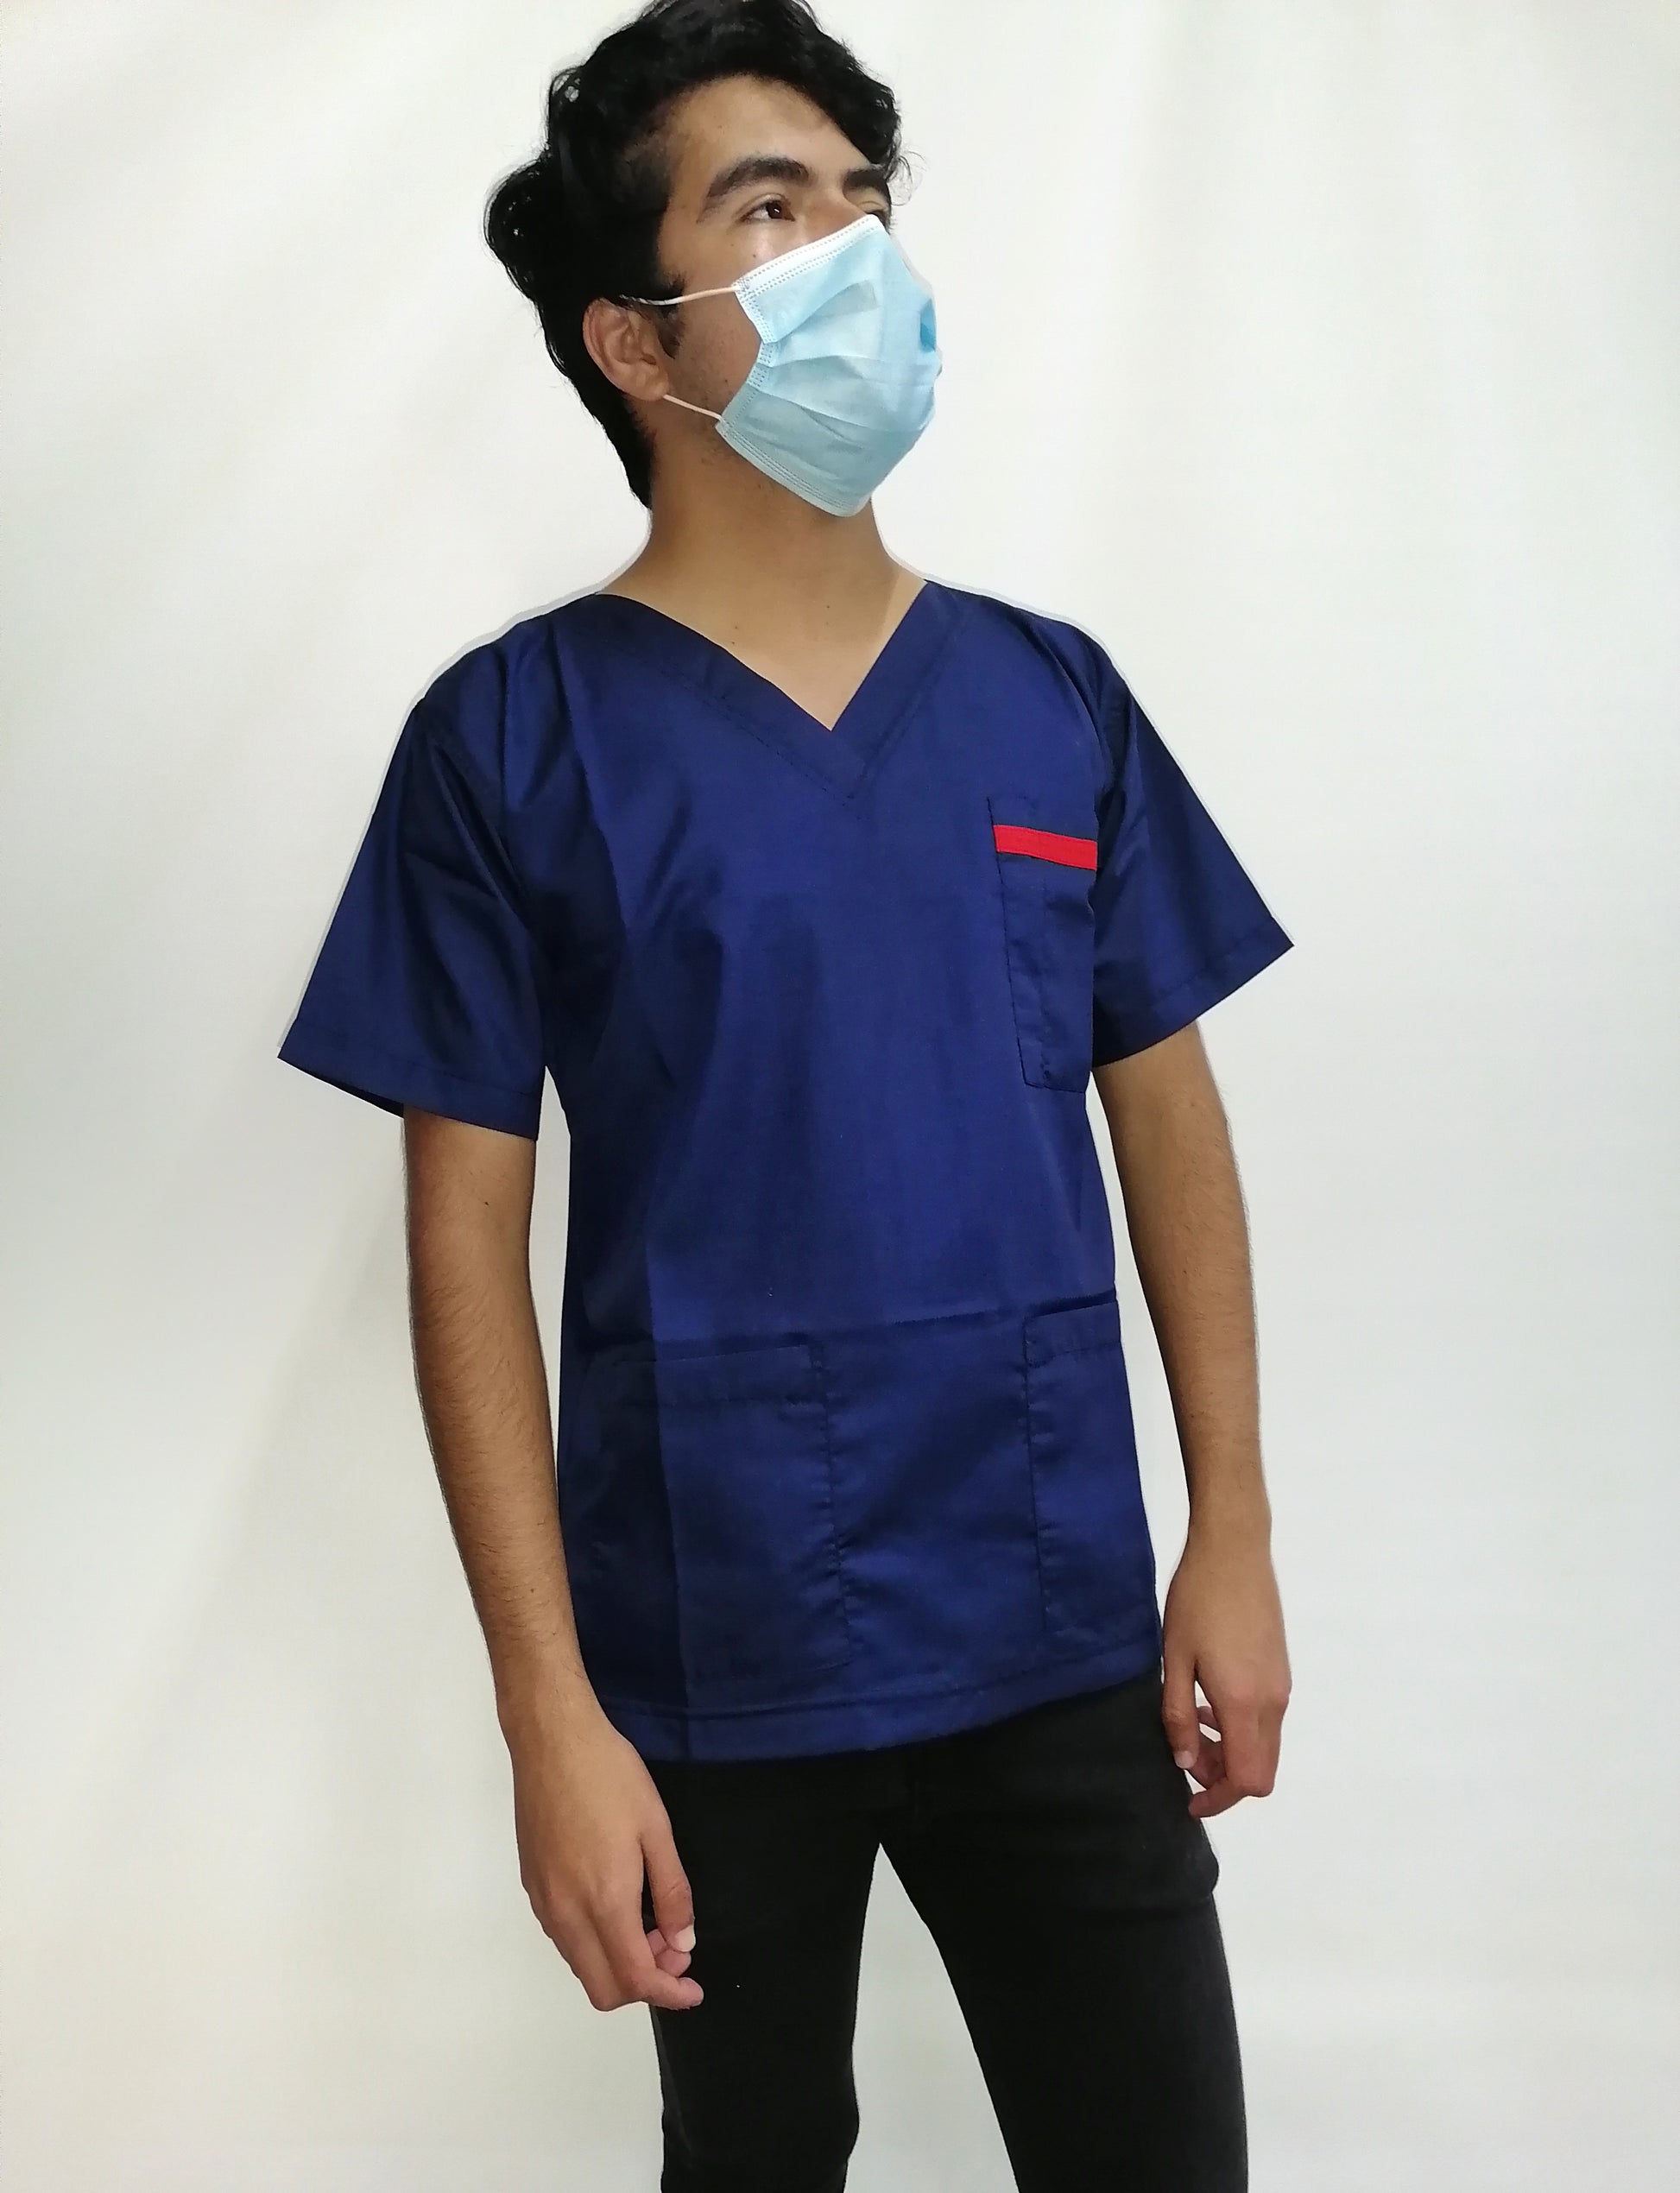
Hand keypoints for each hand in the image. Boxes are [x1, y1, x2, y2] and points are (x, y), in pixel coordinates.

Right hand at [504, 1691, 702, 2011]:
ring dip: (617, 1963)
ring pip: (581, 1965)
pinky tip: (617, 1906)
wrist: (551, 1740)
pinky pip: (564, 1938)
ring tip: (651, 1925)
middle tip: (673, 1951)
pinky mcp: (531, 1885)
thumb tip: (682, 1944)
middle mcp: (567, 1913)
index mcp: (604, 1901)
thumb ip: (672, 1892)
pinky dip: (594, 1943)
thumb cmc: (610, 1775)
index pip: (635, 1979)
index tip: (693, 1988)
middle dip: (643, 1985)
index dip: (669, 1994)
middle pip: (602, 1988)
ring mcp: (543, 1902)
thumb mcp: (656, 1828)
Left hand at [1160, 1514, 1290, 1819]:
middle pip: (1261, 1769)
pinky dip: (1241, 1727)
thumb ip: (1178, 1715)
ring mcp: (1282, 1685)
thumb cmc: (1197, 1600)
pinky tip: (1209, 1699)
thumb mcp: (1175, 1658)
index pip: (1247, 1779)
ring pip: (1265, 1745)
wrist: (1234, 1549)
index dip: (1219, 1799)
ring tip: (1192, 1724)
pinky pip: (1267, 1719)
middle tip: (1186, 1757)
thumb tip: (1186, 1763)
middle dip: (1224, 1778)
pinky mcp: (1281, 1669)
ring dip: (1232, 1750)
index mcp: (1245, 1702)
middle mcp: (1273, 1701)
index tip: (1190, 1800)